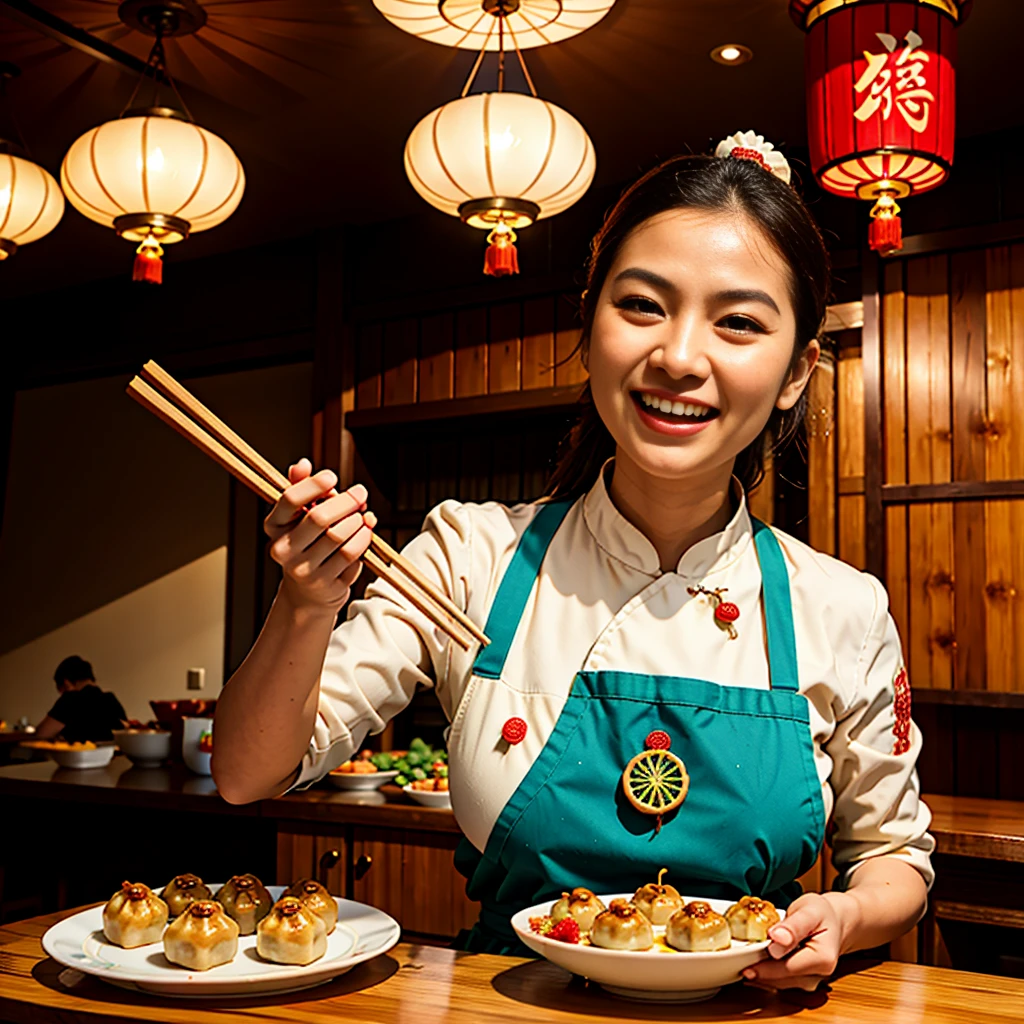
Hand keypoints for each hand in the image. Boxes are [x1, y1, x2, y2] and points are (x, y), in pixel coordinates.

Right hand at [264, 458, 377, 612]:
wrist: (310, 591)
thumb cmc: (309, 543)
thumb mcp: (301, 516)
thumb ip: (303, 488)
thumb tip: (302, 464)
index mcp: (274, 527)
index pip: (290, 500)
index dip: (314, 485)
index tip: (332, 477)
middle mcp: (282, 549)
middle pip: (319, 518)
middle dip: (346, 502)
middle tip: (360, 494)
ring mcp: (302, 570)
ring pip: (338, 536)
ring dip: (357, 521)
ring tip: (364, 515)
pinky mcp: (324, 584)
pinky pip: (350, 555)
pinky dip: (363, 539)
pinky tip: (366, 531)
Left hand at [742, 892, 856, 991]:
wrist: (834, 921)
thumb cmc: (822, 913)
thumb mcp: (809, 910)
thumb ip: (794, 926)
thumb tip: (777, 938)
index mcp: (823, 959)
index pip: (788, 968)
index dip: (766, 966)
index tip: (745, 963)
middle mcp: (817, 976)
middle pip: (782, 978)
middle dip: (759, 970)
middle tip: (736, 960)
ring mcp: (809, 981)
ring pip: (778, 982)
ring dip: (760, 973)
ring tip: (741, 959)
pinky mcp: (800, 981)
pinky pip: (779, 980)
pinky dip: (765, 972)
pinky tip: (753, 962)